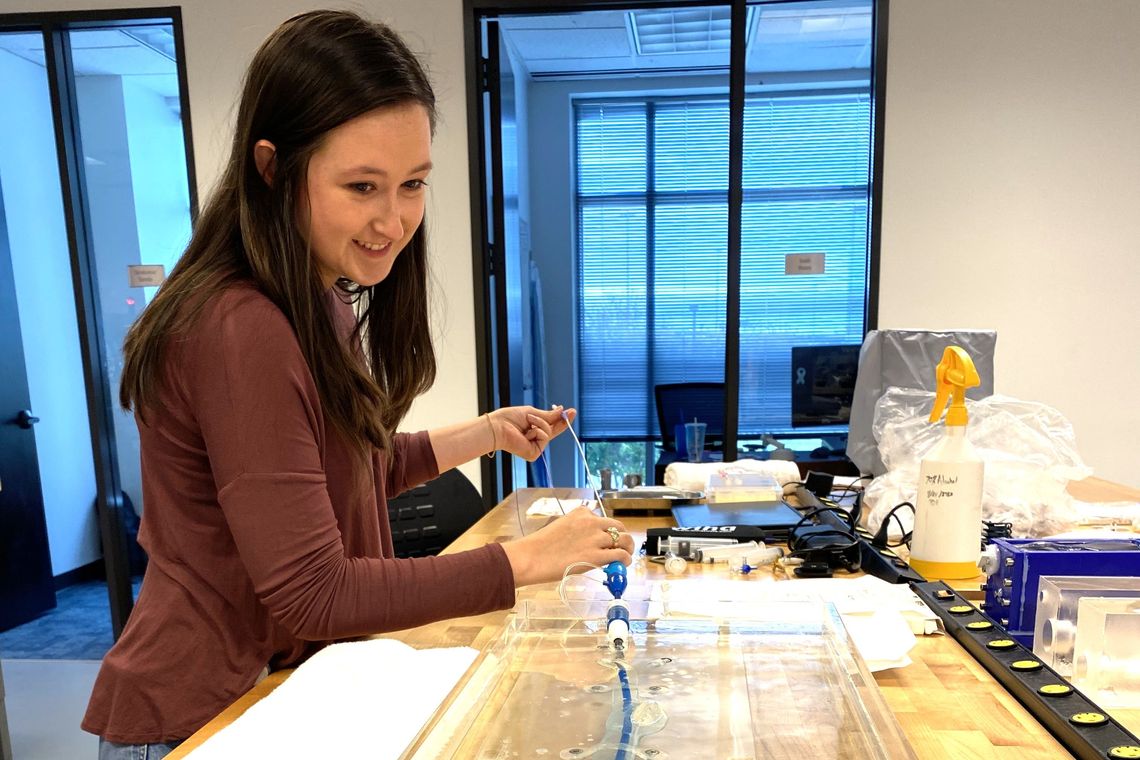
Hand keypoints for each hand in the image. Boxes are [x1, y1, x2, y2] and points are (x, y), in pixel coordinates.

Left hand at [489, 405, 576, 461]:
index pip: (550, 425)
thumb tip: (561, 410)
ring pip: (548, 432)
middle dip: (562, 421)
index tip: (571, 412)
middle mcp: (534, 439)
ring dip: (539, 423)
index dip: (560, 419)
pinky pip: (544, 438)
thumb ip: (547, 415)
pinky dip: (537, 431)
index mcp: (532, 429)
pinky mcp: (533, 454)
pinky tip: (527, 433)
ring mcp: (534, 447)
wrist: (498, 427)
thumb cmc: (509, 419)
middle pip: (553, 431)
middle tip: (572, 412)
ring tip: (527, 422)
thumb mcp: (532, 412)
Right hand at [501, 507, 634, 586]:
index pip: (603, 519)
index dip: (607, 531)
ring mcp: (595, 538)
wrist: (532, 557)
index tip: (606, 540)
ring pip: (624, 539)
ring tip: (626, 556)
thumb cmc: (541, 546)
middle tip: (623, 547)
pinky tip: (623, 564)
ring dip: (627, 548)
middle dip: (622, 536)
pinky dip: (626, 559)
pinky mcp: (596, 556)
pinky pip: (620, 555)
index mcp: (581, 513)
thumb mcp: (562, 527)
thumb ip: (578, 531)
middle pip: (618, 527)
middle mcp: (591, 522)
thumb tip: (591, 543)